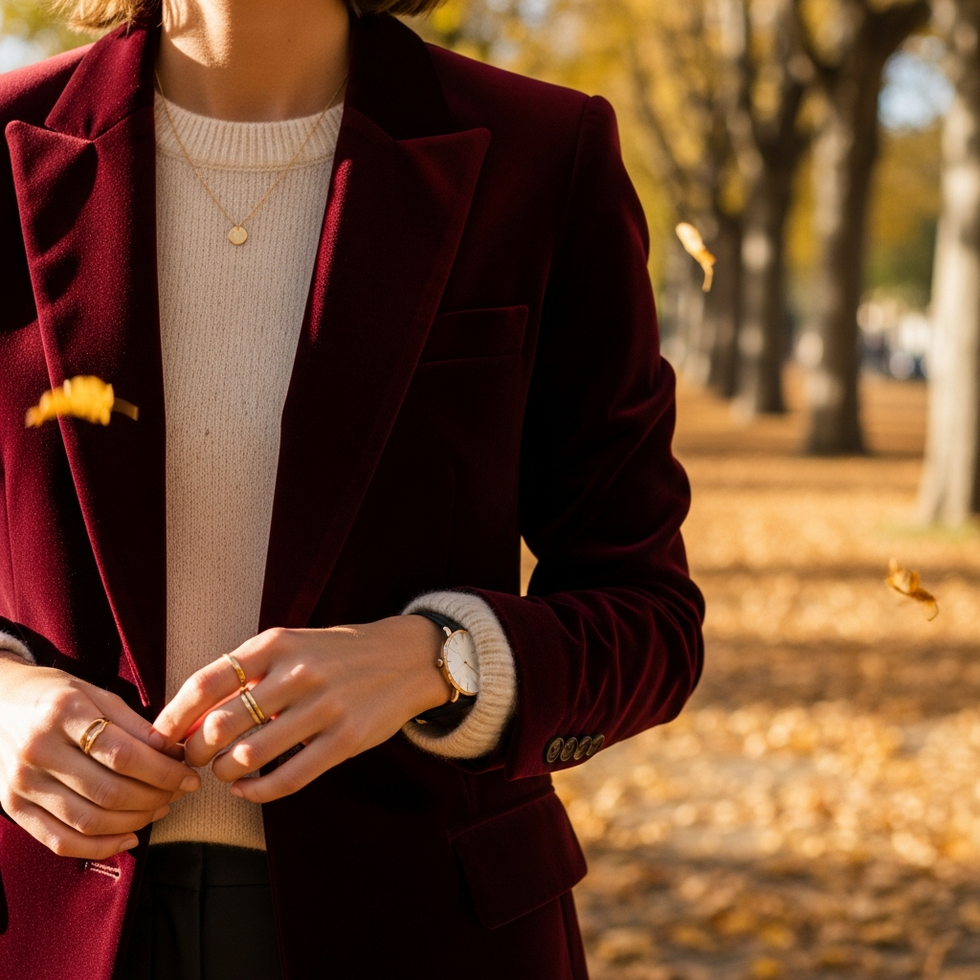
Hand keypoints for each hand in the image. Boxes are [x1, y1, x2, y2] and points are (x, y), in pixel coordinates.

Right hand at [0, 652, 200, 858]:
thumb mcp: (96, 693)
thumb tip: (174, 753)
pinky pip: (59, 841)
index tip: (190, 776)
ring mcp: (21, 783)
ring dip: (134, 822)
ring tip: (160, 809)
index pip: (123, 754)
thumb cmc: (56, 695)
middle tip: (180, 793)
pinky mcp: (12, 807)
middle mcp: (38, 751)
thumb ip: (134, 724)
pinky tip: (129, 838)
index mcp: (63, 714)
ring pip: (88, 821)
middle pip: (109, 791)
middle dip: (155, 798)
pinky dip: (99, 847)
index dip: (163, 771)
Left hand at [150, 617, 449, 803]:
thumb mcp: (293, 644)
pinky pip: (289, 778)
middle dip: (196, 752)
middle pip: (220, 725)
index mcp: (277, 644)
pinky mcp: (347, 740)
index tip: (160, 737)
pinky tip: (249, 789)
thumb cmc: (337, 653)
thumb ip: (248, 672)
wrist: (407, 657)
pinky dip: (258, 791)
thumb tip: (191, 714)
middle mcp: (298, 673)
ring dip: (225, 773)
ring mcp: (325, 707)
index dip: (174, 716)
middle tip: (193, 761)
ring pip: (250, 755)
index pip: (206, 683)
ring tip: (226, 772)